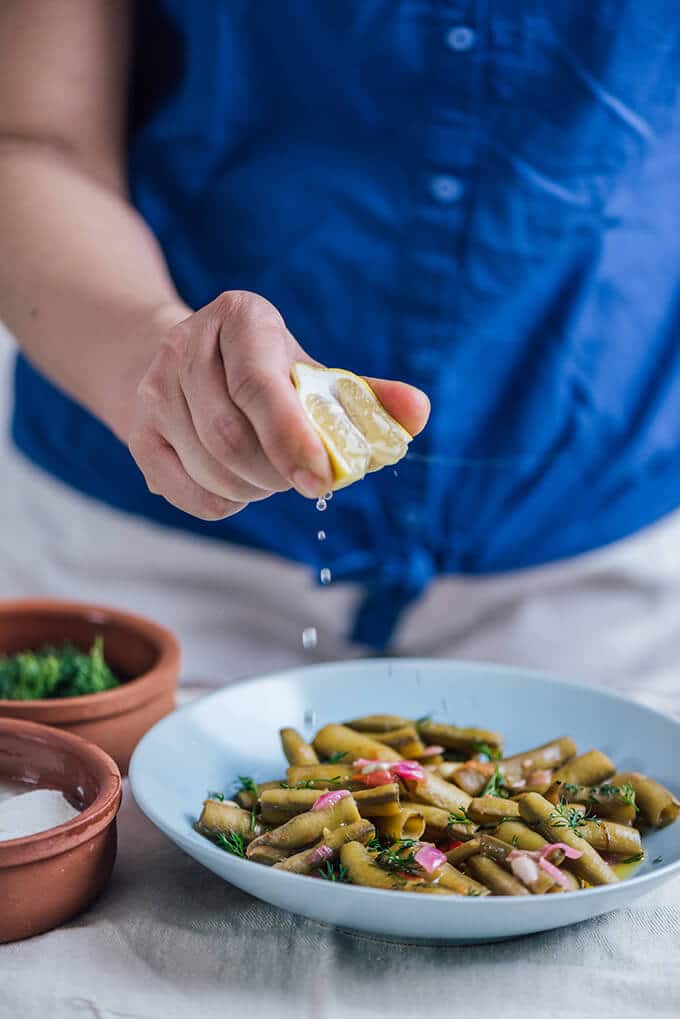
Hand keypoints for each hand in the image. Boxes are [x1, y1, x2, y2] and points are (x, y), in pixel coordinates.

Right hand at [126, 291, 429, 519]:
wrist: (187, 361)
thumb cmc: (265, 371)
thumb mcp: (312, 372)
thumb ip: (364, 396)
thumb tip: (417, 412)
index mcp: (240, 317)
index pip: (258, 385)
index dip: (291, 439)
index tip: (322, 481)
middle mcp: (186, 345)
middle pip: (229, 436)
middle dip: (276, 473)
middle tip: (303, 479)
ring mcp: (153, 389)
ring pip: (208, 466)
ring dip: (253, 489)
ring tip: (273, 475)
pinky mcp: (138, 433)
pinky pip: (185, 492)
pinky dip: (225, 502)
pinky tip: (241, 485)